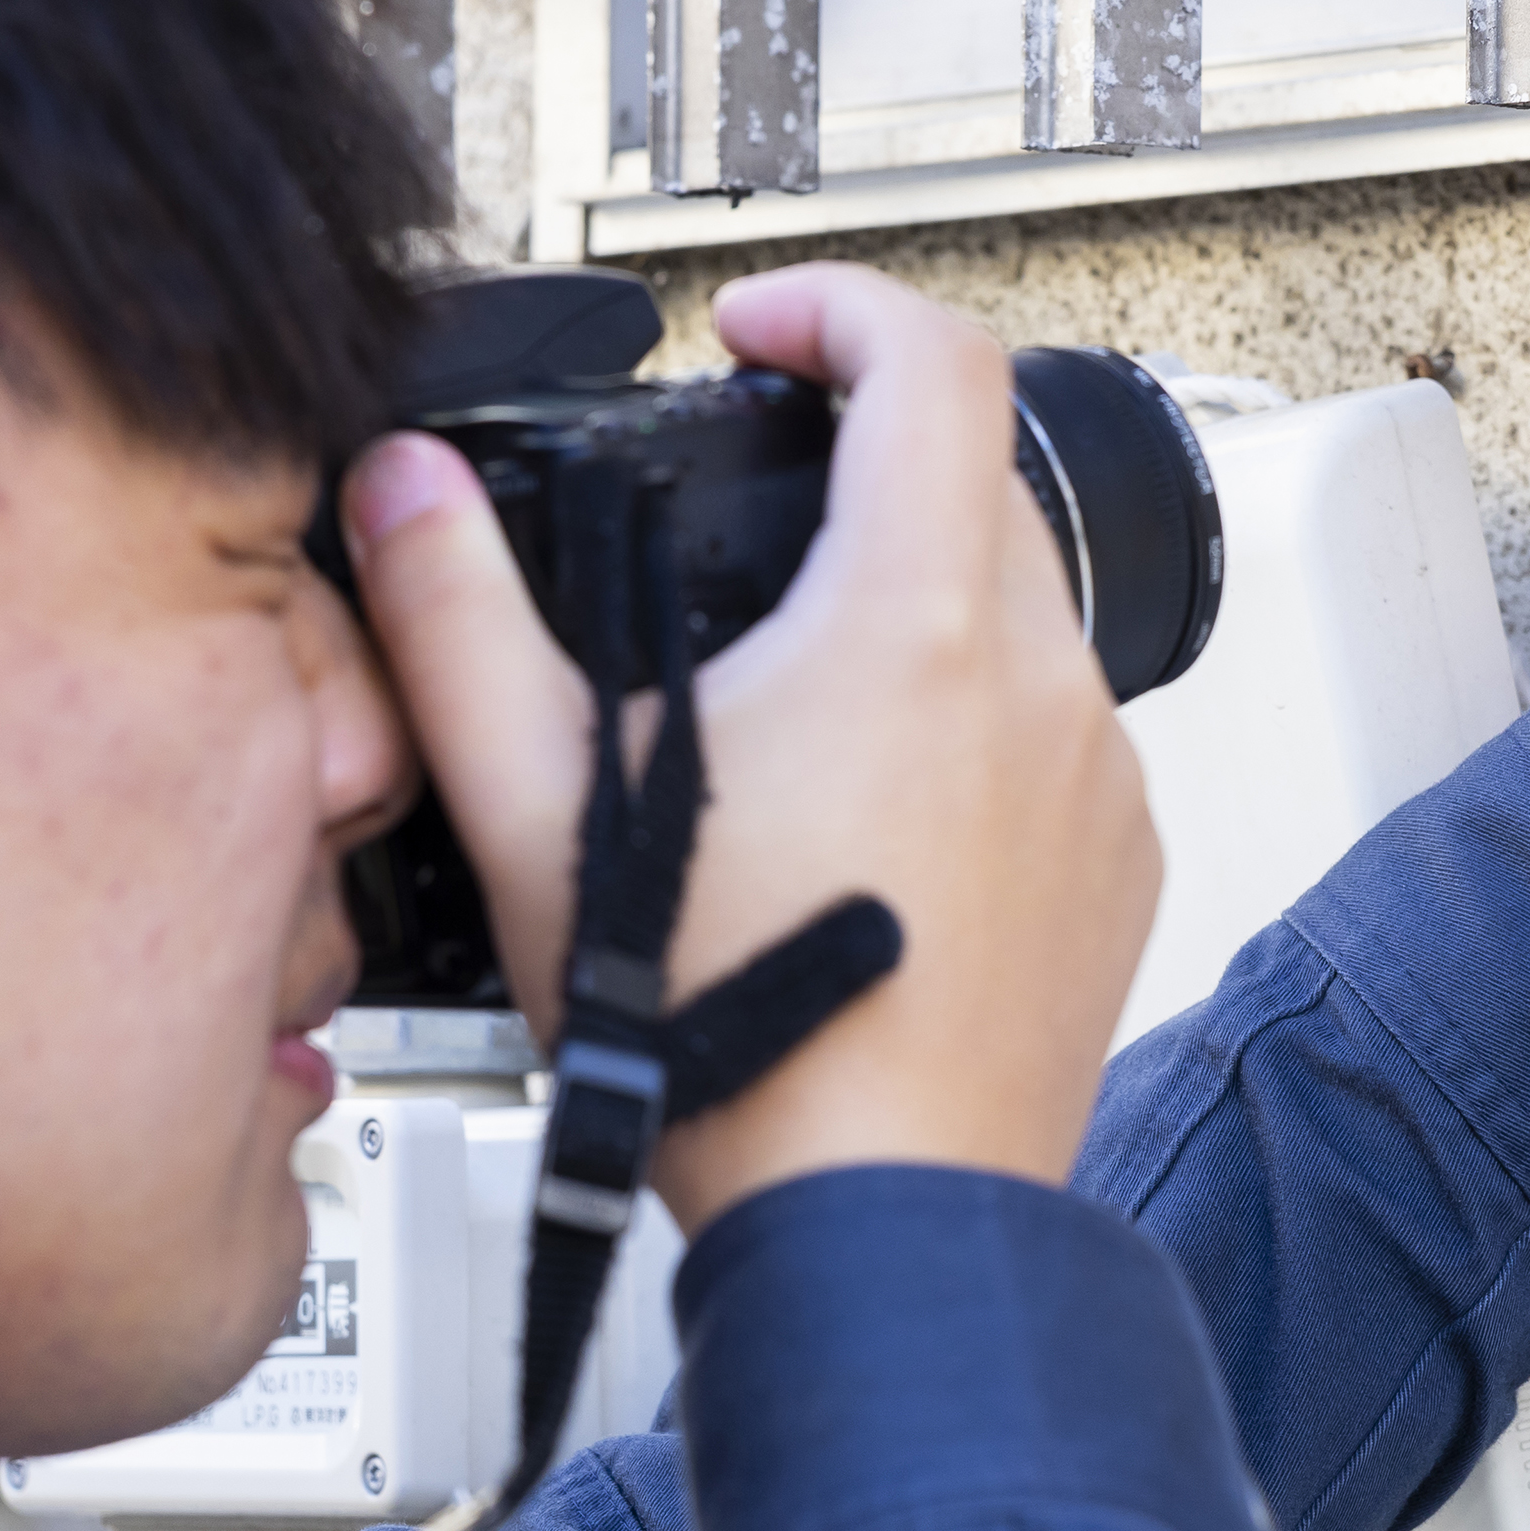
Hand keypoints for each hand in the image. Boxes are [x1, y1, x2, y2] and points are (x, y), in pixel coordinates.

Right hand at [343, 264, 1155, 1229]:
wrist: (877, 1221)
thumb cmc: (730, 1039)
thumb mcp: (540, 809)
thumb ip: (457, 621)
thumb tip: (408, 493)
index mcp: (915, 626)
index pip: (933, 361)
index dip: (840, 309)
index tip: (768, 333)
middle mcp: (1041, 683)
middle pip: (980, 481)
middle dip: (871, 461)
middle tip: (758, 509)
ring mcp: (1098, 778)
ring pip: (1024, 618)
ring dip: (922, 611)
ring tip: (796, 698)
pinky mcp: (1120, 866)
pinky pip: (1057, 740)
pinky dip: (975, 730)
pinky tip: (868, 817)